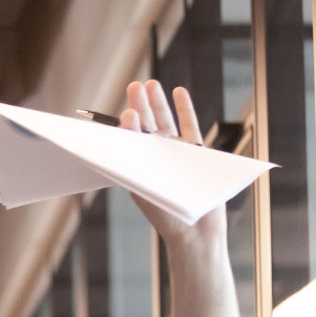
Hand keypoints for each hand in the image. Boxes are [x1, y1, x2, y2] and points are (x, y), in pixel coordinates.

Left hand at [119, 80, 225, 248]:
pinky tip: (178, 92)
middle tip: (134, 85)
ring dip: (159, 103)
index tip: (120, 108)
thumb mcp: (144, 179)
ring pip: (166, 123)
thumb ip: (135, 149)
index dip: (123, 123)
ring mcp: (174, 156)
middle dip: (140, 105)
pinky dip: (184, 110)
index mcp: (137, 168)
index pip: (127, 140)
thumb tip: (127, 120)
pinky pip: (189, 127)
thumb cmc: (165, 214)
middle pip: (145, 126)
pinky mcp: (194, 155)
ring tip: (151, 84)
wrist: (195, 232)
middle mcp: (154, 160)